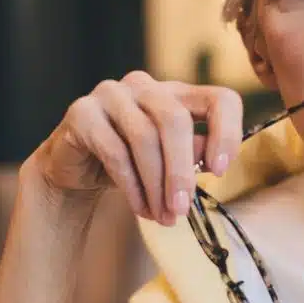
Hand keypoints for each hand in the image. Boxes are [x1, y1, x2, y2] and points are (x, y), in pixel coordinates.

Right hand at [31, 71, 243, 224]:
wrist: (77, 169)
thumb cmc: (132, 162)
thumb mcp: (169, 162)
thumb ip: (192, 154)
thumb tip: (211, 160)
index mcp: (178, 92)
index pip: (220, 99)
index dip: (227, 133)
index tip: (220, 171)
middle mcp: (145, 85)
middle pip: (175, 120)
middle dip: (181, 171)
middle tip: (182, 209)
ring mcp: (111, 93)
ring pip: (144, 137)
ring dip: (155, 185)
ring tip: (162, 216)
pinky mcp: (82, 112)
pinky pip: (114, 151)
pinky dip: (131, 186)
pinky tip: (141, 208)